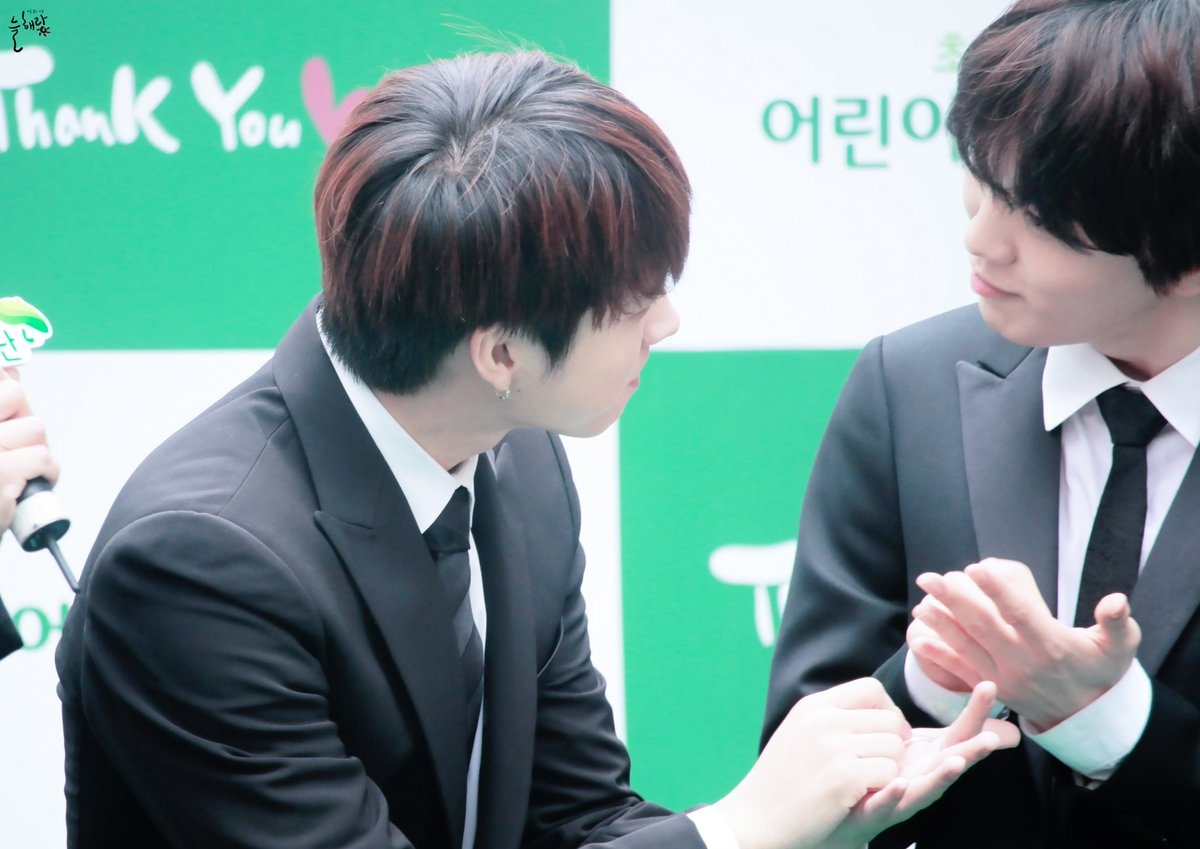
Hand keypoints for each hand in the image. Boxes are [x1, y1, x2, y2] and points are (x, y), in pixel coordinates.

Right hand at [0, 368, 56, 530]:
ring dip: (33, 449)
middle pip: (15, 395)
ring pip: (34, 428)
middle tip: (12, 444)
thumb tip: (9, 368)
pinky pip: (43, 458)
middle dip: (21, 419)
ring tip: (15, 469)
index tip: (8, 382)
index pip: (2, 382)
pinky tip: (27, 485)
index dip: (5, 382)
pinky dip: (44, 474)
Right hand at [714, 678, 909, 848]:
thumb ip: (831, 717)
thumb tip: (876, 710)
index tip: (884, 735)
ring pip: (895, 747)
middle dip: (893, 745)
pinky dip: (883, 789)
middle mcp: (824, 720)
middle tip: (876, 767)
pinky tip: (857, 796)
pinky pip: (890, 773)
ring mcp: (834, 747)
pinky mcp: (844, 777)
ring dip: (888, 769)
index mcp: (814, 706)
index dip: (888, 711)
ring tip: (862, 783)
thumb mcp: (799, 732)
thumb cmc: (779, 781)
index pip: (871, 689)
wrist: (755, 819)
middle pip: (891, 720)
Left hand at [823, 681, 1019, 848]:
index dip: (975, 711)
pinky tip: (900, 784)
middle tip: (990, 738)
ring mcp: (904, 797)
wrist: (852, 809)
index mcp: (934, 757)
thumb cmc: (891, 768)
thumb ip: (943, 725)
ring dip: (943, 776)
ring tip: (957, 762)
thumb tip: (983, 700)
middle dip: (972, 751)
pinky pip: (886, 803)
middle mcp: (925, 777)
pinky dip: (894, 795)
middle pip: (952, 762)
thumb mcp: (923, 743)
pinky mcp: (877, 811)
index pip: (960, 732)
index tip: (989, 686)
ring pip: (927, 787)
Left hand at [911, 558, 1139, 729]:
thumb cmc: (1100, 669)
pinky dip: (938, 657)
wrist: (1084, 713)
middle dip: (954, 600)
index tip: (976, 567)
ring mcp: (1005, 678)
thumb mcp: (1119, 647)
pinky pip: (961, 672)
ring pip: (967, 648)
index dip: (998, 591)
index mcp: (1052, 646)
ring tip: (920, 602)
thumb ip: (1117, 622)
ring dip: (940, 625)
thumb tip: (1116, 600)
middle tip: (930, 577)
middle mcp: (1024, 663)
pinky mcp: (992, 689)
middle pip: (984, 627)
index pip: (1021, 614)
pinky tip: (918, 640)